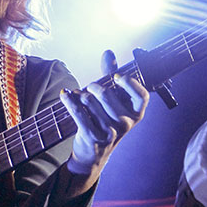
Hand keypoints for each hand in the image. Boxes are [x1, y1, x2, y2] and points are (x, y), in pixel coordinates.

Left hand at [59, 50, 148, 177]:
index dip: (129, 83)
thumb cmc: (105, 122)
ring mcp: (110, 132)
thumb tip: (108, 52)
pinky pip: (77, 112)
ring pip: (90, 101)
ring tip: (78, 95)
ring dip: (80, 94)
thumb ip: (111, 76)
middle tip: (90, 88)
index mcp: (136, 114)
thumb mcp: (113, 101)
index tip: (116, 77)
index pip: (141, 95)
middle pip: (107, 94)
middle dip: (94, 86)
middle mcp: (126, 124)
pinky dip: (69, 101)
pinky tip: (65, 95)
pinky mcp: (92, 137)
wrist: (94, 154)